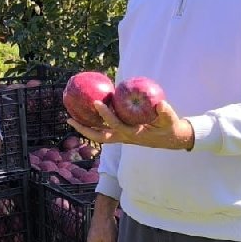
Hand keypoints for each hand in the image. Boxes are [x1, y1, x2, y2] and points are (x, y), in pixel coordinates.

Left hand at [68, 98, 192, 150]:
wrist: (170, 139)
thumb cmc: (169, 127)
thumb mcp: (170, 119)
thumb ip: (165, 112)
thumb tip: (160, 103)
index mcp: (133, 134)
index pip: (116, 125)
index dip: (106, 114)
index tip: (97, 102)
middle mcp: (124, 138)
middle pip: (100, 137)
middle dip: (84, 129)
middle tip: (69, 119)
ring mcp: (121, 138)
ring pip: (99, 136)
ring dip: (84, 129)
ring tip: (70, 119)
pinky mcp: (120, 135)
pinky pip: (103, 131)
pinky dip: (93, 125)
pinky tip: (85, 115)